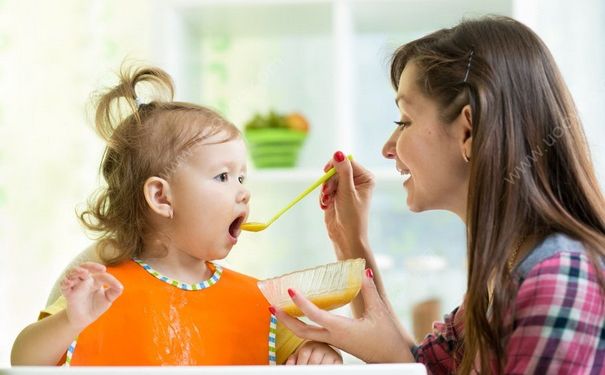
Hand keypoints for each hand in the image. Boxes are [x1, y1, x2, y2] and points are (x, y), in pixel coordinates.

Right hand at [60, 262, 122, 330]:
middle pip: (84, 267)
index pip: (101, 275)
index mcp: (95, 280)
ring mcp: (76, 286)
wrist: (85, 319)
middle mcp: (85, 281)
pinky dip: (64, 283)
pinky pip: (63, 286)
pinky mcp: (68, 294)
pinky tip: (68, 283)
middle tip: (96, 268)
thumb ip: (114, 292)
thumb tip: (121, 287)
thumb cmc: (96, 306)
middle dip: (89, 265)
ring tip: (82, 272)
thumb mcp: (108, 299)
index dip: (109, 279)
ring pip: (72, 273)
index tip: (117, 286)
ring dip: (75, 271)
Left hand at [273, 269, 413, 363]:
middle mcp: (333, 337)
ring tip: (279, 310)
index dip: (301, 303)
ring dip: (290, 323)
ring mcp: (334, 341)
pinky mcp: (337, 342)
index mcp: (341, 329)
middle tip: (271, 307)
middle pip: (301, 331)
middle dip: (284, 319)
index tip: (290, 291)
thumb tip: (363, 271)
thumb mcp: (379, 312)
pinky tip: (300, 317)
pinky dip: (302, 326)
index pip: (315, 315)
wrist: (392, 360)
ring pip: (305, 335)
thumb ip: (369, 290)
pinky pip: (314, 335)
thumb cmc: (387, 338)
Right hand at [320, 151, 374, 257]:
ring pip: (329, 179)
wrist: (345, 236)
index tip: (326, 172)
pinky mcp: (336, 195)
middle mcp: (357, 181)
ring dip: (325, 190)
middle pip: (336, 170)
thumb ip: (342, 172)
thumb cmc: (352, 216)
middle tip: (327, 192)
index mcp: (365, 177)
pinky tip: (326, 206)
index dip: (335, 165)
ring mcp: (346, 188)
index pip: (347, 162)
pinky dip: (323, 197)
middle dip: (329, 181)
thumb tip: (338, 153)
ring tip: (327, 201)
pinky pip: (325, 188)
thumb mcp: (347, 192)